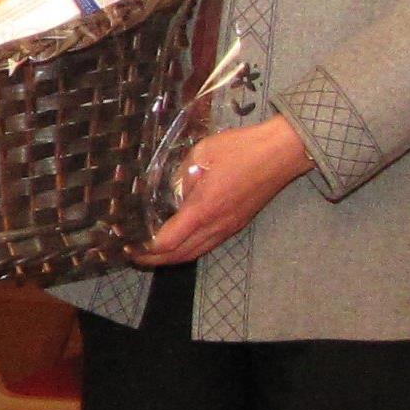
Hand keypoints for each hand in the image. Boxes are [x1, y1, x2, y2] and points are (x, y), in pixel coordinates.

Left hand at [130, 115, 312, 266]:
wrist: (281, 153)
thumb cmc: (240, 149)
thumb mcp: (200, 155)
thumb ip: (180, 177)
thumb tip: (168, 192)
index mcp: (203, 210)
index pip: (168, 242)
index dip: (145, 248)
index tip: (127, 244)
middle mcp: (216, 226)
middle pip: (180, 255)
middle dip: (154, 260)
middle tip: (133, 255)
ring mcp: (229, 227)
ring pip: (196, 253)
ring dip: (172, 258)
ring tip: (151, 254)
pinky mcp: (237, 224)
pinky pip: (208, 245)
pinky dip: (189, 249)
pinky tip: (180, 242)